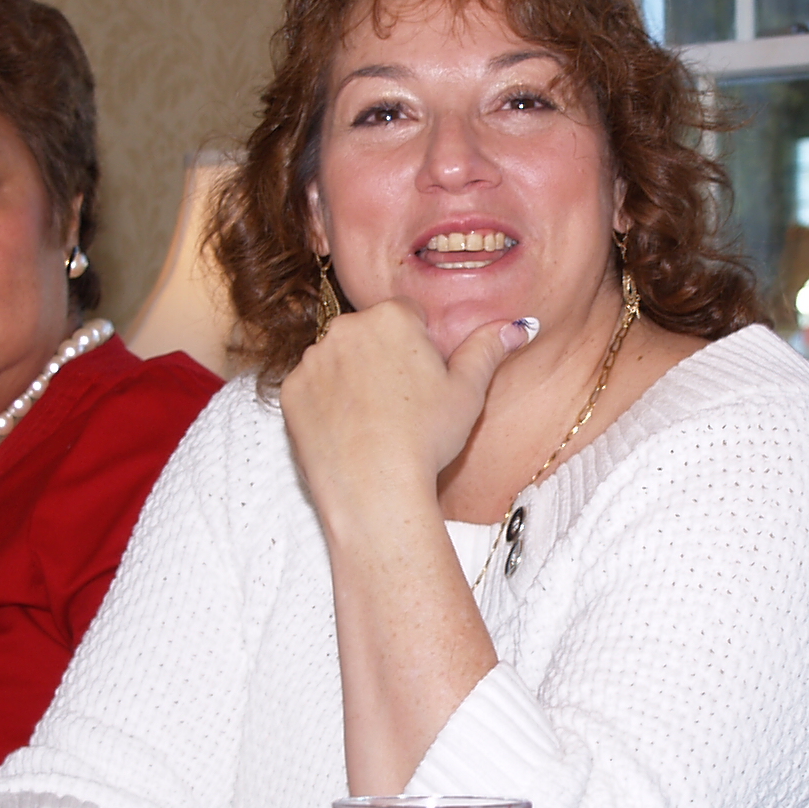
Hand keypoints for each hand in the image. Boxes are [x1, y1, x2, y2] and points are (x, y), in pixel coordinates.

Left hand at [278, 299, 531, 541]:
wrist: (375, 490)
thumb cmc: (427, 439)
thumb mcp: (469, 392)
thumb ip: (488, 349)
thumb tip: (517, 325)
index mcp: (391, 317)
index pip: (408, 317)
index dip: (420, 349)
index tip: (425, 382)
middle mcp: (345, 329)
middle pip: (370, 335)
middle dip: (384, 359)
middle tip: (402, 405)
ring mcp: (313, 360)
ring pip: (339, 360)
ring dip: (353, 379)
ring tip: (374, 422)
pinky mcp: (291, 392)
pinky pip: (312, 388)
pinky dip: (326, 405)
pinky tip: (348, 432)